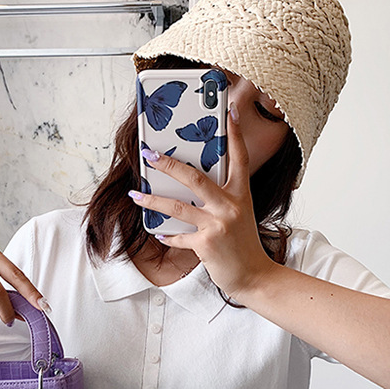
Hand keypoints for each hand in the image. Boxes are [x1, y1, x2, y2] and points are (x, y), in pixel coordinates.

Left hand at [129, 103, 275, 298]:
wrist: (254, 276)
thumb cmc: (243, 245)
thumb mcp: (239, 215)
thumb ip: (221, 200)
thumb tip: (192, 187)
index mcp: (241, 195)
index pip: (239, 157)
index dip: (234, 134)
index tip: (228, 112)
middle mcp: (230, 206)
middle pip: (194, 178)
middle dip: (168, 164)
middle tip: (149, 154)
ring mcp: (218, 225)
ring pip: (177, 207)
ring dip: (151, 201)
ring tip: (134, 195)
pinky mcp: (206, 244)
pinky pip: (178, 237)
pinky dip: (166, 235)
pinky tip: (157, 232)